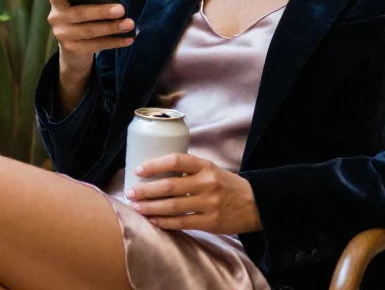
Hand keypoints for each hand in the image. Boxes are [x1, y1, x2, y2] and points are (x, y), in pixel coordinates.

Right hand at [47, 0, 134, 81]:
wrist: (73, 49)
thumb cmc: (83, 18)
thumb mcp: (82, 6)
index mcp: (58, 2)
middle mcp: (56, 18)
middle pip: (79, 13)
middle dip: (102, 12)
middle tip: (121, 9)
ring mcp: (63, 35)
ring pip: (90, 31)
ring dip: (112, 27)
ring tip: (129, 24)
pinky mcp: (73, 50)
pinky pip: (97, 45)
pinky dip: (115, 41)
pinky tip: (128, 38)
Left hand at [124, 153, 261, 233]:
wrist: (255, 204)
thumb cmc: (226, 185)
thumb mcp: (211, 169)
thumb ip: (189, 170)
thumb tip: (155, 173)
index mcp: (205, 166)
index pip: (176, 161)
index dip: (154, 165)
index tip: (138, 170)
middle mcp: (207, 183)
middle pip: (169, 186)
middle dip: (145, 191)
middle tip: (130, 193)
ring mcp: (209, 204)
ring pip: (172, 207)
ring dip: (150, 208)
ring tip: (136, 207)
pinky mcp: (210, 222)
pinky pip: (181, 223)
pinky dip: (164, 222)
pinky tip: (152, 220)